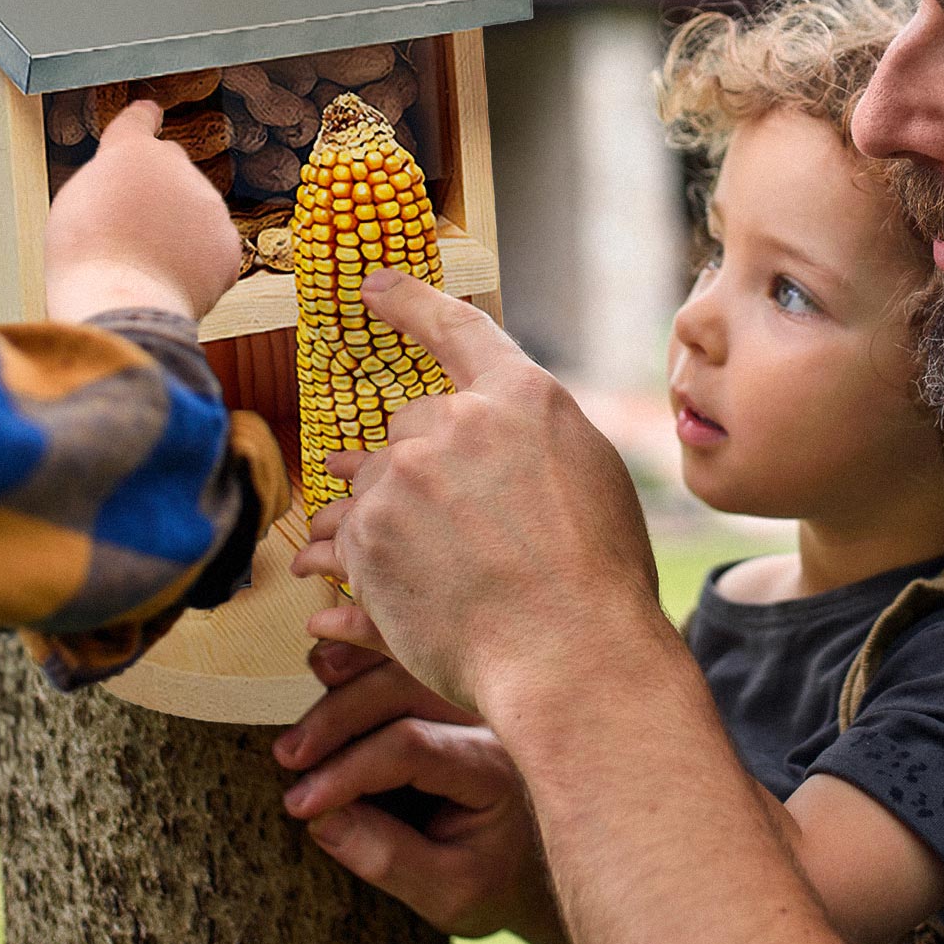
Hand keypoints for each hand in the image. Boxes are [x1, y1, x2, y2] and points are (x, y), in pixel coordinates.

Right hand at [44, 100, 241, 322]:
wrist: (121, 300)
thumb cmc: (86, 259)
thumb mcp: (76, 201)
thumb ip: (107, 181)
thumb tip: (129, 191)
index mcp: (131, 151)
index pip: (138, 122)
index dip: (142, 118)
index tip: (150, 112)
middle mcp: (177, 166)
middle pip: (170, 171)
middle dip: (156, 193)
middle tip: (129, 233)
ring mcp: (209, 204)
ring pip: (194, 213)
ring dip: (176, 232)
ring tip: (143, 265)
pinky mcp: (228, 243)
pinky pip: (213, 250)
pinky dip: (196, 265)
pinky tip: (169, 281)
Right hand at [275, 637, 569, 943]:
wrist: (533, 864)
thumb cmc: (491, 880)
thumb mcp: (449, 895)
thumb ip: (387, 859)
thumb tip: (321, 820)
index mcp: (492, 769)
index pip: (411, 748)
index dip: (348, 771)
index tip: (301, 804)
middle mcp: (488, 718)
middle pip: (403, 690)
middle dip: (336, 719)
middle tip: (287, 757)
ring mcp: (471, 696)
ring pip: (402, 661)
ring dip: (345, 674)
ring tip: (303, 703)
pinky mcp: (452, 689)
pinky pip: (406, 657)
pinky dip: (363, 649)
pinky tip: (324, 654)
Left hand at [289, 272, 667, 714]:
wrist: (570, 658)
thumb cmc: (598, 580)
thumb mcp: (588, 476)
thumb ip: (530, 436)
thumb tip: (488, 433)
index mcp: (522, 397)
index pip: (456, 327)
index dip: (410, 301)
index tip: (373, 286)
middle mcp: (455, 423)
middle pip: (409, 427)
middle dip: (422, 470)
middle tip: (456, 531)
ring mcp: (405, 479)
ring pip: (372, 483)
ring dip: (388, 516)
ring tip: (427, 568)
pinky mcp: (367, 537)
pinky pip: (346, 537)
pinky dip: (361, 560)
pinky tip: (397, 592)